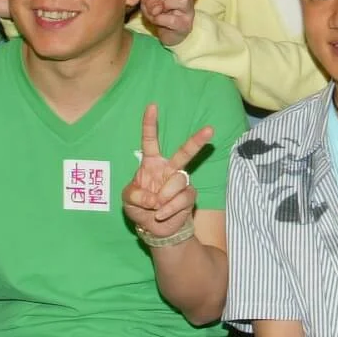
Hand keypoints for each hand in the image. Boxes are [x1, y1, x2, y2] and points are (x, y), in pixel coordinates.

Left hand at [120, 104, 213, 240]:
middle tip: (210, 130)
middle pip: (184, 152)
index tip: (152, 106)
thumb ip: (136, 195)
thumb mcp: (128, 200)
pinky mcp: (189, 196)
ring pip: (179, 180)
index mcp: (151, 164)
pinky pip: (183, 198)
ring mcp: (180, 182)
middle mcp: (169, 169)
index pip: (150, 141)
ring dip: (165, 197)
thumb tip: (155, 197)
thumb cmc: (140, 208)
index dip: (150, 124)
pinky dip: (170, 208)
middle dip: (197, 141)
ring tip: (156, 208)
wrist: (155, 230)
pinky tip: (162, 214)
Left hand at [139, 0, 208, 47]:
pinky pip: (167, 18)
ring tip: (159, 13)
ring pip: (180, 0)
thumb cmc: (159, 13)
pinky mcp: (185, 23)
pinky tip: (162, 23)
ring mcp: (187, 8)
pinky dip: (159, 21)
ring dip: (161, 7)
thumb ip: (149, 0)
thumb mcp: (148, 3)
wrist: (169, 35)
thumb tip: (160, 7)